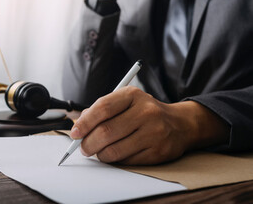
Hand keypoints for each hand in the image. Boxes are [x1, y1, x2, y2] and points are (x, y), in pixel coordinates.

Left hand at [69, 86, 228, 164]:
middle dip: (88, 143)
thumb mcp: (125, 102)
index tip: (75, 133)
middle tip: (83, 147)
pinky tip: (117, 153)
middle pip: (106, 132)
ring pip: (114, 150)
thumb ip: (101, 110)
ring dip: (100, 154)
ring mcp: (154, 132)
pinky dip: (116, 160)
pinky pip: (126, 161)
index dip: (85, 123)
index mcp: (133, 95)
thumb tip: (78, 127)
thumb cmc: (144, 112)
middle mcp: (146, 112)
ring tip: (99, 151)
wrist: (180, 124)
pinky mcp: (158, 151)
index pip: (103, 108)